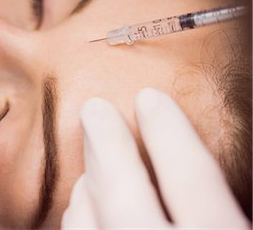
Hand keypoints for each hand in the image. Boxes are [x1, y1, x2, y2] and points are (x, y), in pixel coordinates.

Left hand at [61, 88, 249, 228]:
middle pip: (122, 194)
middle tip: (93, 108)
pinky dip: (80, 218)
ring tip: (92, 162)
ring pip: (87, 220)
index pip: (191, 180)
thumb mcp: (243, 226)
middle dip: (107, 145)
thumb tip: (200, 151)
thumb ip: (224, 199)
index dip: (168, 132)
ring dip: (89, 185)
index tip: (149, 98)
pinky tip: (84, 207)